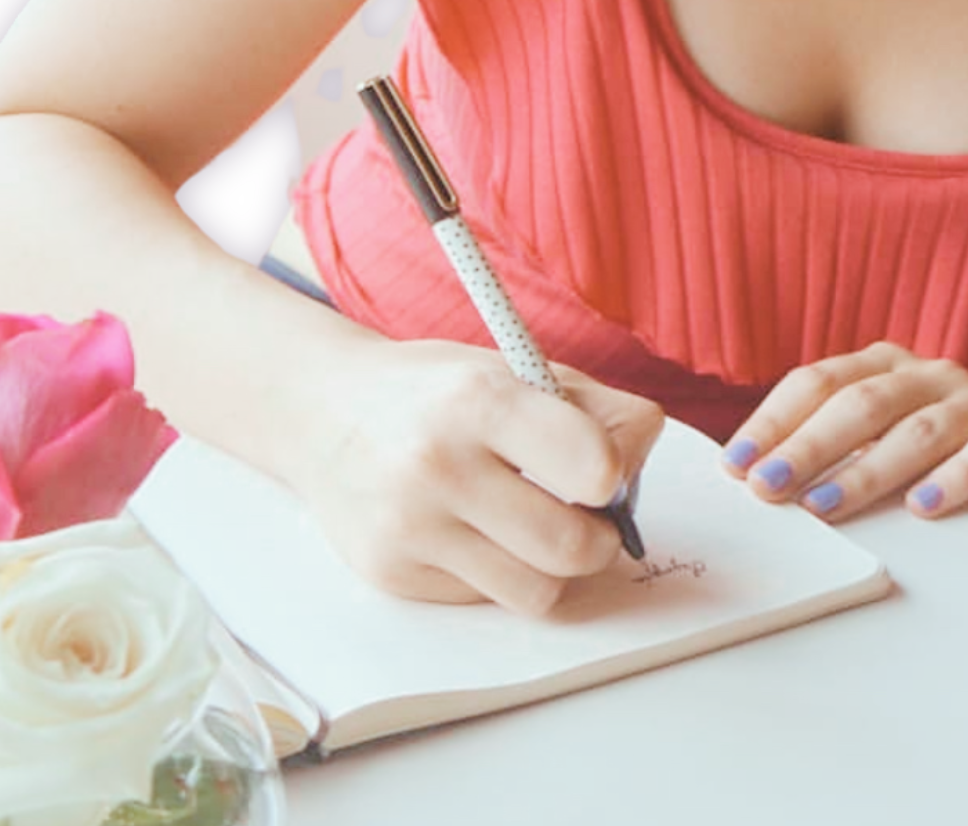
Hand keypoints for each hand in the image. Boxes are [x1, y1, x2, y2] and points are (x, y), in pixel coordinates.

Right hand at [288, 339, 664, 615]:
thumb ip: (593, 408)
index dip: (616, 474)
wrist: (325, 411)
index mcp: (479, 398)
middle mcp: (438, 465)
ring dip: (557, 568)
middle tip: (592, 517)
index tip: (607, 470)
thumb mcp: (514, 368)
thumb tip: (642, 459)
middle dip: (601, 539)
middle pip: (569, 546)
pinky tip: (479, 532)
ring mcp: (410, 528)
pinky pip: (486, 598)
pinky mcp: (392, 575)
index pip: (591, 464)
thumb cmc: (437, 390)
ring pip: (535, 591)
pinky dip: (501, 573)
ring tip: (541, 526)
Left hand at [723, 342, 967, 521]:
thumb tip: (759, 478)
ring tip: (825, 505)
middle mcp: (930, 373)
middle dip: (807, 446)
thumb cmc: (956, 438)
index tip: (736, 464)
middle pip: (860, 403)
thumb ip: (840, 444)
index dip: (774, 420)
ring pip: (917, 429)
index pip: (818, 381)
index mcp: (887, 365)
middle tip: (767, 488)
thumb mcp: (894, 431)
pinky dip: (959, 475)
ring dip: (866, 468)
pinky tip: (926, 505)